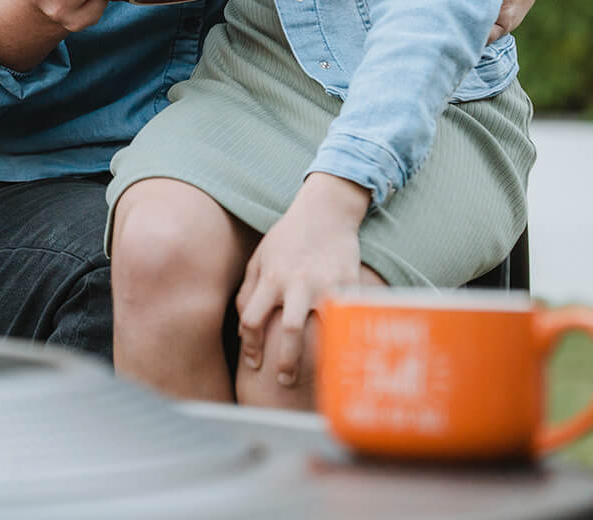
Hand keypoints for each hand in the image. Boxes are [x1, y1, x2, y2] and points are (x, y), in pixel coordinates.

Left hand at [234, 173, 368, 386]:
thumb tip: (242, 329)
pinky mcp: (350, 283)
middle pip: (288, 330)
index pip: (252, 319)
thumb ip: (248, 291)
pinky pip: (349, 317)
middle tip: (283, 381)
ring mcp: (326, 283)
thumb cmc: (287, 237)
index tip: (253, 363)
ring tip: (317, 376)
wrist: (324, 211)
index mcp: (272, 277)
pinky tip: (343, 353)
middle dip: (286, 362)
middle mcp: (297, 283)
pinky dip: (346, 337)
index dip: (249, 345)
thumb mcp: (260, 258)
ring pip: (323, 328)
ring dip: (319, 356)